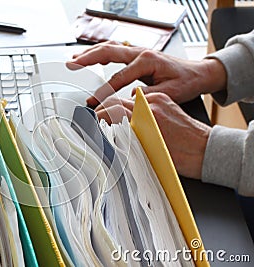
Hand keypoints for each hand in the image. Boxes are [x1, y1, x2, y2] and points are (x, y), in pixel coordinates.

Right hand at [67, 41, 226, 107]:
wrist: (197, 72)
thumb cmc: (186, 81)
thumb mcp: (170, 92)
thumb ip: (148, 96)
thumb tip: (128, 98)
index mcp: (147, 61)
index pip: (119, 77)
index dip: (104, 91)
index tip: (93, 101)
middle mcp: (140, 52)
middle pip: (108, 52)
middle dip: (87, 59)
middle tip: (71, 65)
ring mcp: (137, 51)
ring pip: (109, 48)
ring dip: (90, 53)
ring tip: (74, 59)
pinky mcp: (136, 54)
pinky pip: (114, 50)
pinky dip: (99, 52)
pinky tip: (89, 56)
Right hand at [96, 92, 210, 178]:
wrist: (206, 150)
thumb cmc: (184, 155)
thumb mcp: (149, 151)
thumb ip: (129, 138)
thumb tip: (112, 135)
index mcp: (147, 114)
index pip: (113, 109)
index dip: (99, 114)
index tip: (91, 120)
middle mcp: (152, 103)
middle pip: (118, 101)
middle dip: (103, 108)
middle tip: (94, 117)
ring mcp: (159, 100)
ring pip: (128, 100)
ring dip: (115, 107)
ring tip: (106, 116)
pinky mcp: (164, 101)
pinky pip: (140, 101)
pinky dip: (130, 107)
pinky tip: (126, 116)